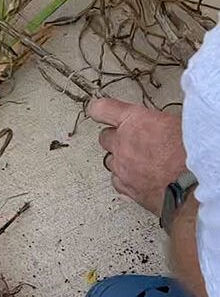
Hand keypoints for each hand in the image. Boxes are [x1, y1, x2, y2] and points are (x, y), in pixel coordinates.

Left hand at [89, 98, 186, 214]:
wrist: (194, 183)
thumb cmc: (191, 153)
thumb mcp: (177, 124)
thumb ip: (155, 122)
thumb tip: (157, 122)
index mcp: (134, 122)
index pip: (102, 109)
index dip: (101, 109)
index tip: (102, 111)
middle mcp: (122, 144)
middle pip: (105, 137)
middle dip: (116, 138)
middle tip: (133, 140)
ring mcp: (121, 167)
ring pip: (110, 160)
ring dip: (121, 159)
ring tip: (142, 161)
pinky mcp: (125, 187)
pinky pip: (117, 180)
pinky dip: (126, 178)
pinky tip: (141, 177)